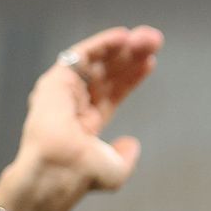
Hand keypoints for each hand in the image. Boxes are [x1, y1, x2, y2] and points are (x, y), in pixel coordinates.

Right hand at [12, 26, 162, 197]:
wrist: (61, 171)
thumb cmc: (84, 175)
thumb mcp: (114, 170)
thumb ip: (125, 157)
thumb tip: (132, 143)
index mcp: (85, 123)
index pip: (111, 93)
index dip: (131, 77)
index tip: (151, 63)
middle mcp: (73, 105)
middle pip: (106, 73)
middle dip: (130, 56)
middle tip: (154, 41)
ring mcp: (63, 92)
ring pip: (96, 61)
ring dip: (122, 47)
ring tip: (148, 37)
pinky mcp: (56, 81)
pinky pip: (81, 55)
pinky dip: (102, 43)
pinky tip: (123, 36)